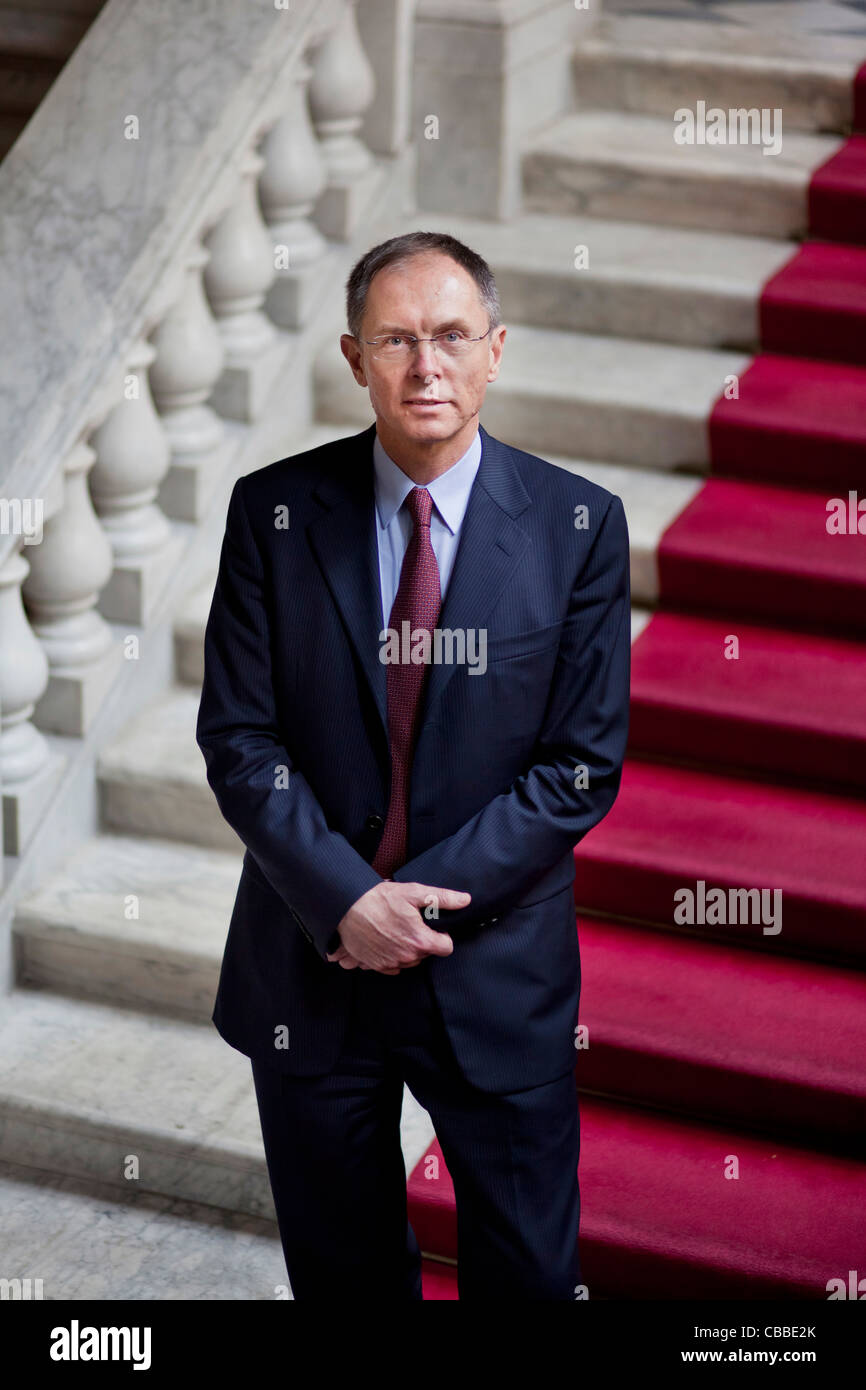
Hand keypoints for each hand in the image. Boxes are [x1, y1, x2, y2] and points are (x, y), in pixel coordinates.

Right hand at [325, 880, 469, 972]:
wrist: (347, 908)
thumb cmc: (379, 899)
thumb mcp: (413, 892)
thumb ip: (442, 898)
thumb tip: (465, 900)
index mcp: (419, 940)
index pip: (446, 948)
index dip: (443, 936)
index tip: (434, 928)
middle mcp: (407, 956)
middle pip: (427, 954)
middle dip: (423, 940)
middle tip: (410, 923)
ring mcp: (390, 963)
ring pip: (410, 960)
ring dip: (407, 948)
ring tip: (396, 929)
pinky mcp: (376, 965)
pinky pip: (393, 966)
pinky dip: (392, 955)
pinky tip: (386, 940)